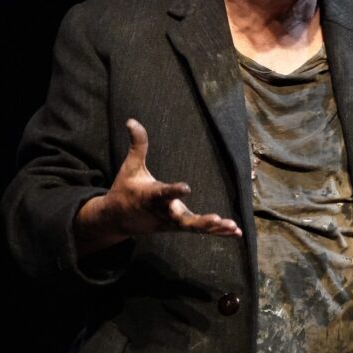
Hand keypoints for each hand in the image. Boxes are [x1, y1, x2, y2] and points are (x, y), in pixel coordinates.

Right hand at [75, 118, 240, 253]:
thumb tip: (132, 120)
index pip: (164, 193)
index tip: (186, 188)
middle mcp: (164, 212)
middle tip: (216, 219)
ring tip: (232, 227)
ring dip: (213, 228)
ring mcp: (172, 222)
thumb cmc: (125, 189)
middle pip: (183, 220)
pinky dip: (217, 232)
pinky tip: (236, 233)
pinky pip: (199, 231)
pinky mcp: (178, 227)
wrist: (116, 219)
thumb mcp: (130, 167)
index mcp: (152, 196)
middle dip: (200, 221)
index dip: (174, 191)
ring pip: (194, 228)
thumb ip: (137, 144)